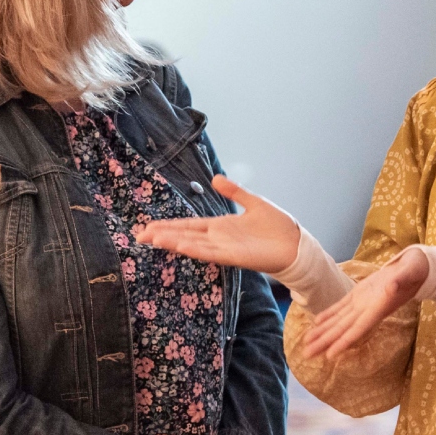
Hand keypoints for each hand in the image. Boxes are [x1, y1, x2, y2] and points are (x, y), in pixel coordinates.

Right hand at [131, 174, 300, 274]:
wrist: (297, 244)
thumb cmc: (278, 226)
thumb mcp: (253, 201)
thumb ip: (234, 191)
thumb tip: (215, 178)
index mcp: (220, 226)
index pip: (188, 225)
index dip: (169, 225)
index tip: (148, 226)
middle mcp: (218, 238)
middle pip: (184, 235)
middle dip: (162, 235)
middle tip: (138, 235)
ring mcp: (224, 248)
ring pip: (192, 244)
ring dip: (173, 241)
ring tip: (152, 238)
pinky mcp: (234, 256)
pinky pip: (209, 252)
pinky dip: (193, 249)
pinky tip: (178, 245)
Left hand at [299, 244, 431, 360]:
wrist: (420, 266)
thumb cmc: (418, 269)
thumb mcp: (411, 271)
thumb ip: (402, 279)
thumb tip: (393, 285)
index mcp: (379, 307)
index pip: (359, 328)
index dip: (344, 341)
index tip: (330, 355)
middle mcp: (369, 309)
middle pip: (344, 329)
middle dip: (325, 342)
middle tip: (306, 354)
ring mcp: (364, 302)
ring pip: (340, 320)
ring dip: (323, 332)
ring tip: (307, 343)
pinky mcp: (360, 293)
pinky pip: (342, 307)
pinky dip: (329, 315)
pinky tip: (317, 323)